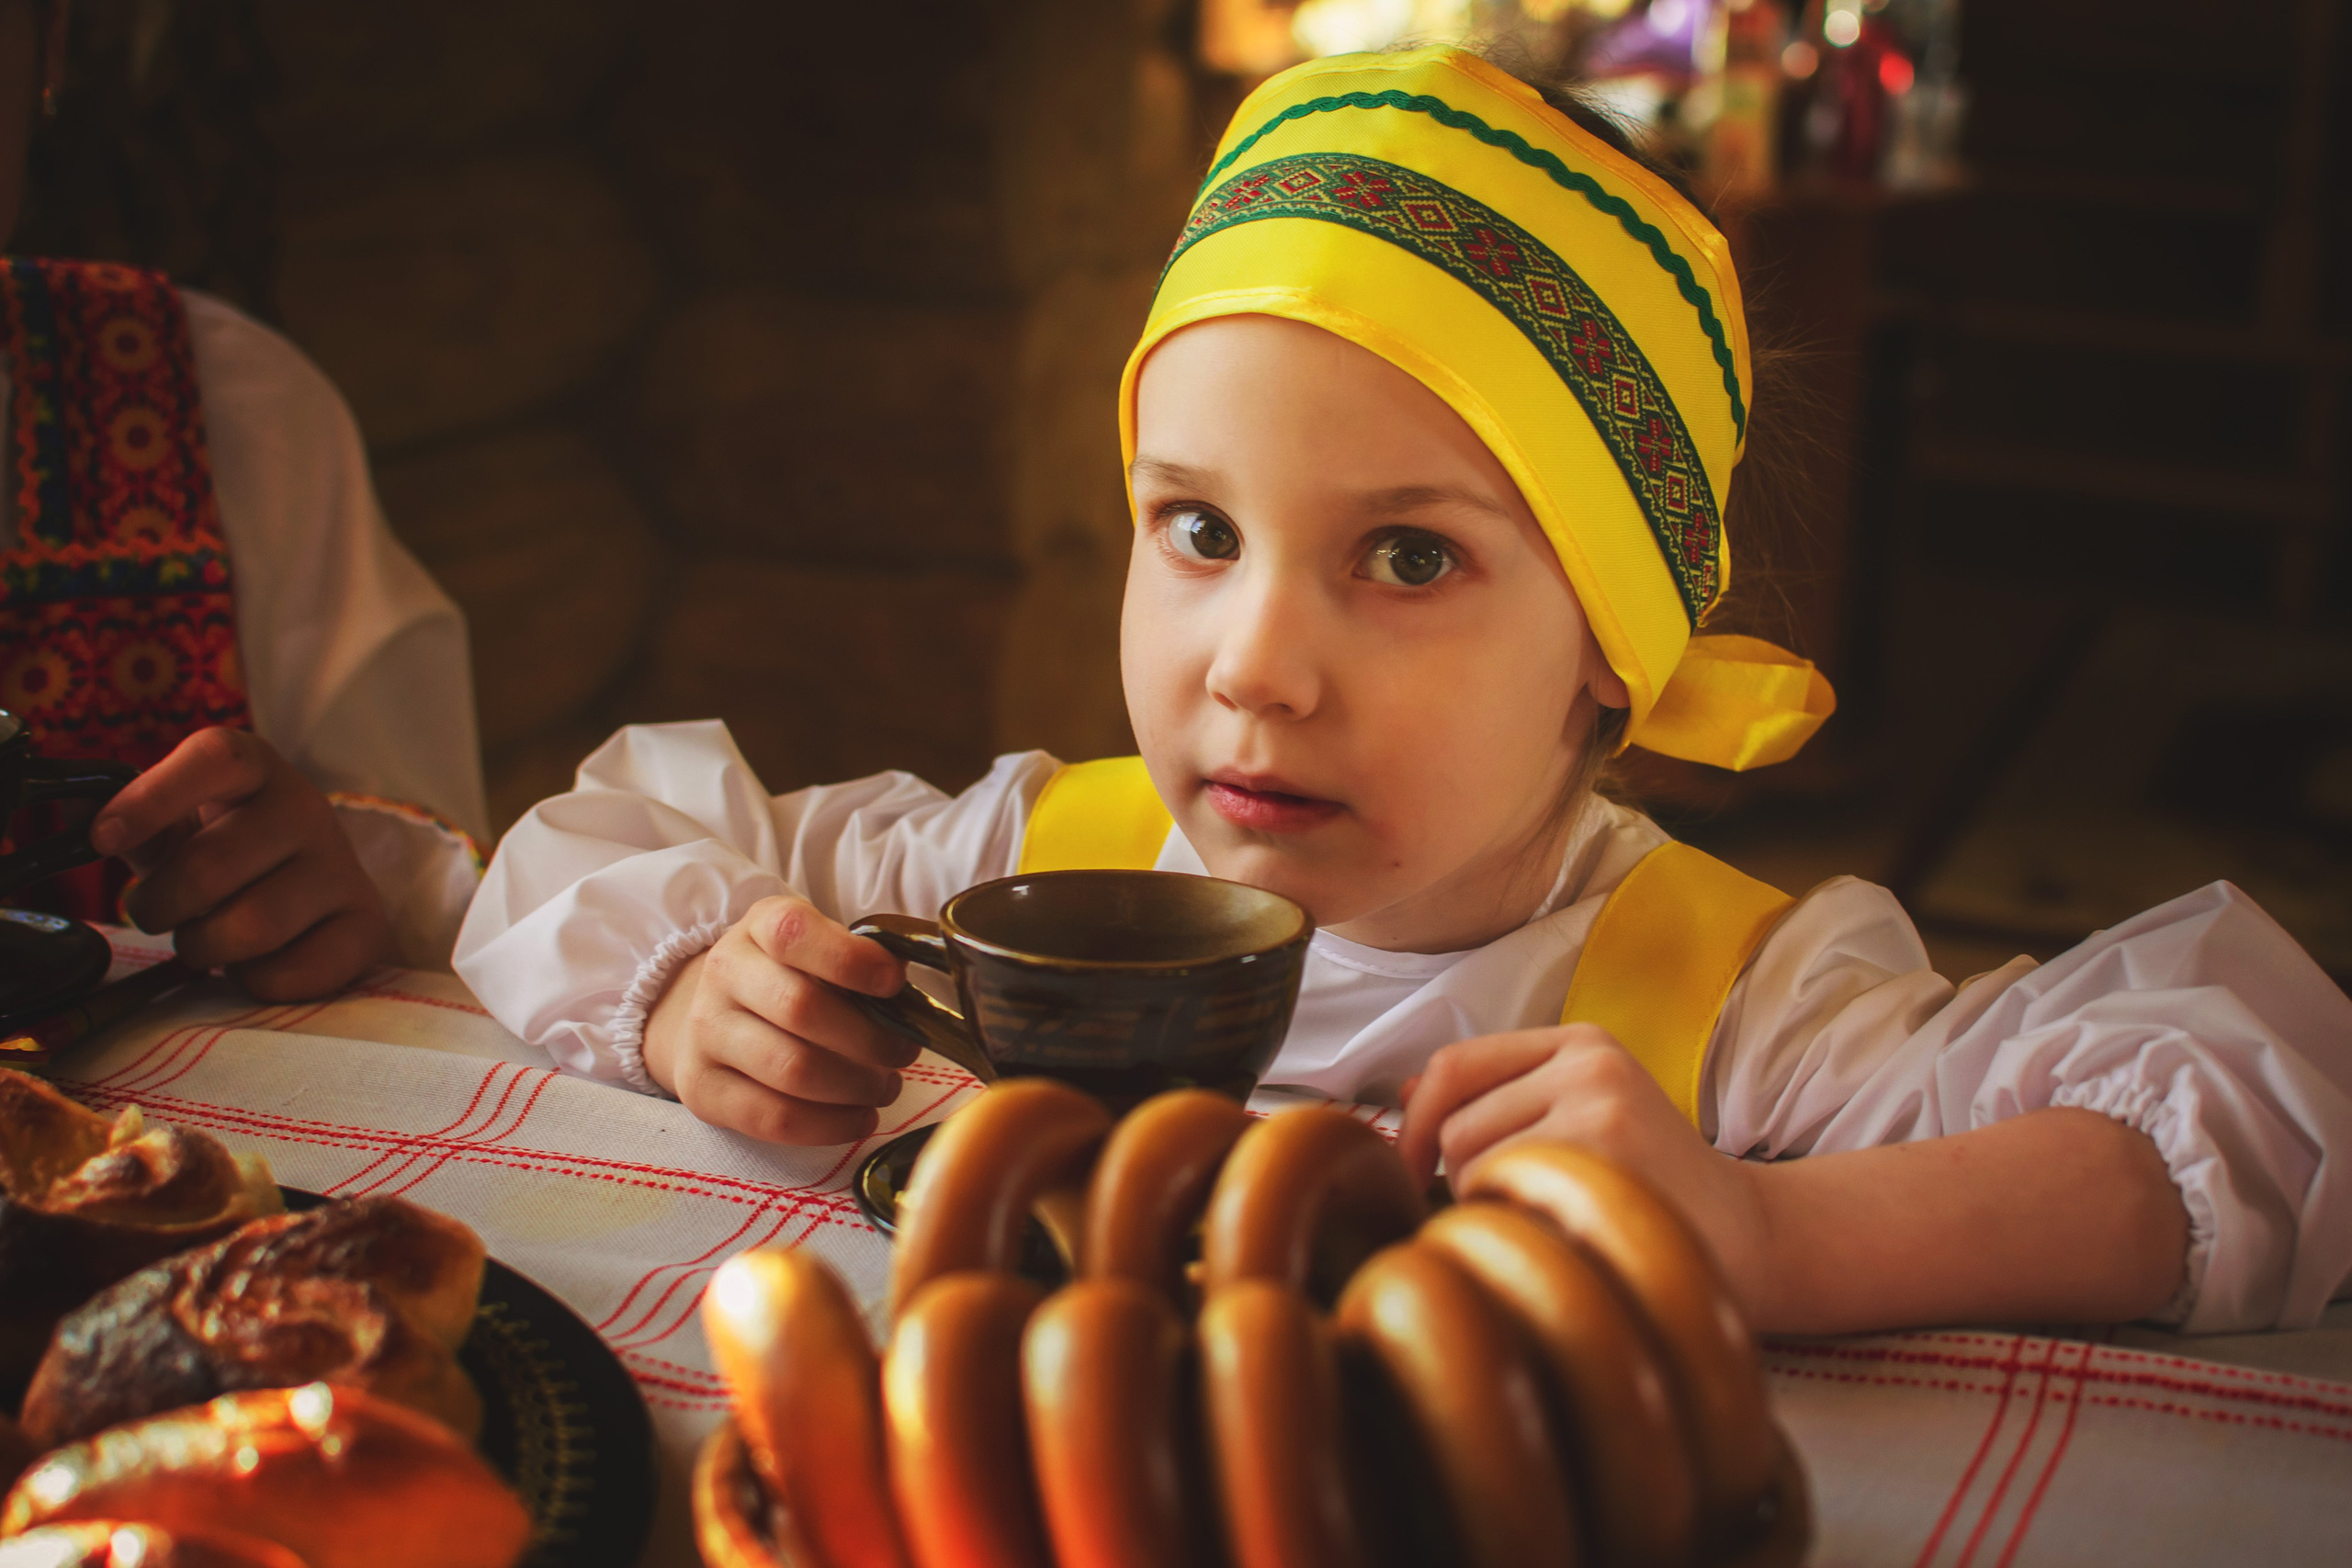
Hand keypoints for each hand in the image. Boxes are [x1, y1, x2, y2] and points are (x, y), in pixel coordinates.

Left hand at [89, 728, 393, 1001]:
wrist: (312, 885)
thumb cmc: (228, 852)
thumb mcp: (180, 827)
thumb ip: (141, 828)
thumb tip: (92, 828)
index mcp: (256, 769)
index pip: (216, 758)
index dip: (153, 798)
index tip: (101, 840)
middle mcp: (307, 808)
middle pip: (212, 864)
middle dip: (162, 905)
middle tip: (157, 912)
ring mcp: (343, 866)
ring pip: (252, 925)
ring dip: (206, 947)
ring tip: (206, 940)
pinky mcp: (367, 924)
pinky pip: (295, 972)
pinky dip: (256, 981)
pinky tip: (257, 962)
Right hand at [642, 894, 921, 1144]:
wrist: (715, 1014)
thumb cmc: (791, 979)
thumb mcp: (820, 947)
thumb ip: (863, 960)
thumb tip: (912, 991)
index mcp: (759, 927)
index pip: (795, 935)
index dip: (850, 960)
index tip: (894, 983)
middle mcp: (724, 974)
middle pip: (801, 1009)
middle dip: (870, 1039)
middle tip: (904, 1053)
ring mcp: (706, 1033)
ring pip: (792, 1070)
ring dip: (856, 1086)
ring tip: (885, 1087)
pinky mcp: (702, 1090)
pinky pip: (774, 1118)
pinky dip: (830, 1125)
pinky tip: (860, 1117)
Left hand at [1398, 1024, 1772, 1314]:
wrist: (1749, 1238)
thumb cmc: (1648, 1187)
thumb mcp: (1582, 1117)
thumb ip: (1499, 1101)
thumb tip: (1403, 1096)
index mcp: (1581, 1043)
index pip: (1456, 1064)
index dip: (1418, 1122)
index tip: (1411, 1170)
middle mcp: (1590, 1062)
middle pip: (1457, 1121)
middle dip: (1463, 1178)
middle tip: (1521, 1209)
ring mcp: (1600, 1106)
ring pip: (1471, 1161)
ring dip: (1488, 1207)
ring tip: (1553, 1219)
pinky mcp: (1606, 1155)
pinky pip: (1504, 1193)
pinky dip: (1513, 1226)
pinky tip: (1562, 1236)